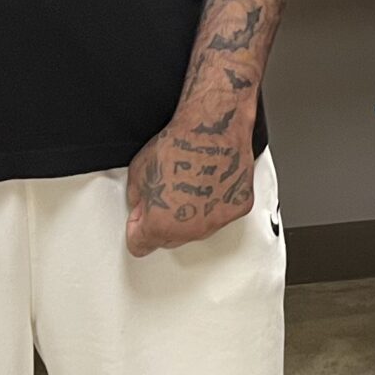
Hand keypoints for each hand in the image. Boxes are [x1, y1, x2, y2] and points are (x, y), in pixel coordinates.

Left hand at [124, 101, 255, 255]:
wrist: (213, 129)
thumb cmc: (181, 145)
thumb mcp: (138, 173)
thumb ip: (138, 200)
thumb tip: (143, 206)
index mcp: (161, 226)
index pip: (140, 246)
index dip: (136, 228)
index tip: (140, 217)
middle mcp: (191, 230)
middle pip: (170, 240)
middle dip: (163, 223)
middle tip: (164, 197)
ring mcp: (217, 220)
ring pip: (198, 229)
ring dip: (190, 215)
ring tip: (188, 185)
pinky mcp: (238, 207)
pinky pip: (221, 213)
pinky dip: (214, 203)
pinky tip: (208, 182)